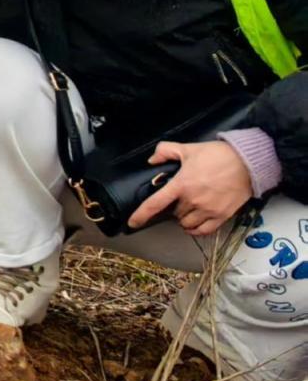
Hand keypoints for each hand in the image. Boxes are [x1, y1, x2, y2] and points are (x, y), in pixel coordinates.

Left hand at [129, 138, 255, 235]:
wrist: (248, 163)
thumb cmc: (218, 155)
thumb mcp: (188, 149)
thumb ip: (165, 151)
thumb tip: (152, 161)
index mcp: (181, 184)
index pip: (155, 203)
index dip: (141, 215)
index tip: (132, 223)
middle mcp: (193, 200)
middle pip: (173, 214)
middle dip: (172, 208)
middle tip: (178, 199)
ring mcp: (208, 210)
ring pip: (186, 224)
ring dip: (183, 219)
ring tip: (187, 209)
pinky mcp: (222, 216)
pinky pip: (204, 231)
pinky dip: (196, 230)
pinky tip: (194, 223)